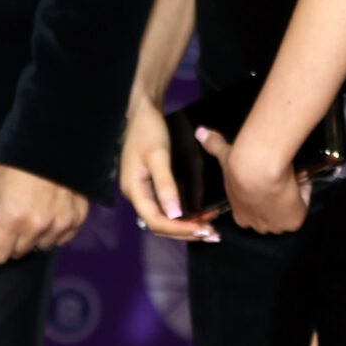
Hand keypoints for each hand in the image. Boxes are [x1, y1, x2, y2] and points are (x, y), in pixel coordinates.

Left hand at [0, 163, 88, 264]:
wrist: (56, 140)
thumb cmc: (18, 158)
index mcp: (12, 218)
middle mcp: (37, 226)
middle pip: (17, 253)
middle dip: (10, 239)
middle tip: (11, 215)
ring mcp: (60, 224)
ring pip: (40, 247)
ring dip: (33, 236)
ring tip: (32, 210)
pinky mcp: (76, 220)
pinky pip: (61, 239)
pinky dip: (53, 230)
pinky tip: (49, 210)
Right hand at [120, 94, 218, 242]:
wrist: (142, 111)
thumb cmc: (148, 130)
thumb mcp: (158, 155)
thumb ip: (165, 184)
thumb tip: (174, 214)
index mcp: (134, 190)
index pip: (155, 221)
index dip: (179, 229)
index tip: (202, 230)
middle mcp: (136, 195)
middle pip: (159, 225)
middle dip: (185, 232)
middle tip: (211, 234)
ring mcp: (142, 192)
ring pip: (163, 220)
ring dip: (185, 227)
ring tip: (208, 230)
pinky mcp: (150, 186)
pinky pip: (165, 209)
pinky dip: (181, 216)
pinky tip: (198, 217)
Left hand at [198, 121, 307, 235]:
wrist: (257, 169)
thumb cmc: (238, 165)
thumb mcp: (224, 155)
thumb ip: (213, 145)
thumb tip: (200, 132)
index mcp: (240, 215)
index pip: (251, 213)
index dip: (259, 198)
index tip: (266, 181)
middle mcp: (258, 226)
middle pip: (271, 216)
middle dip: (276, 201)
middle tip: (280, 178)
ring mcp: (276, 226)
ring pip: (287, 213)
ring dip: (290, 198)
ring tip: (291, 177)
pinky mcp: (293, 222)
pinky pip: (302, 206)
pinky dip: (304, 192)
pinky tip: (300, 179)